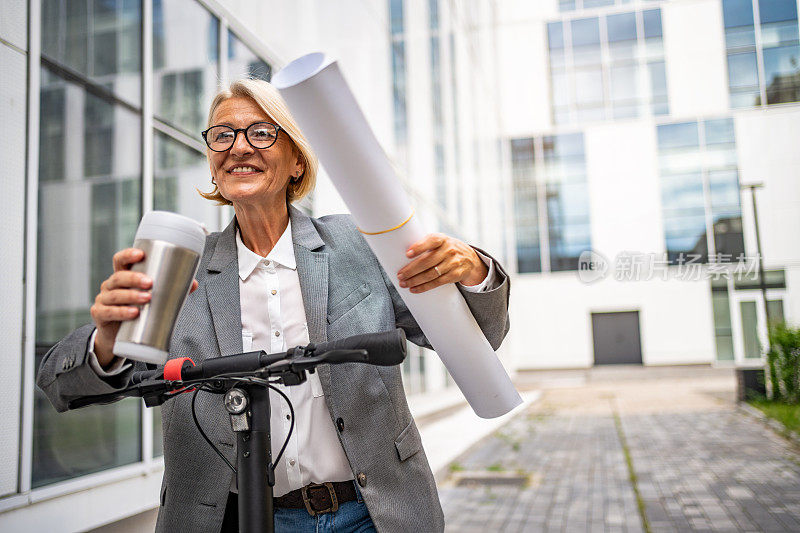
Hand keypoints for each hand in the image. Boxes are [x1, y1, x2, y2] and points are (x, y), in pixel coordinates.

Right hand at [90, 248, 198, 367]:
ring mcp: (103, 300)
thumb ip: (172, 290)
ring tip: (146, 299)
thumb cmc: (137, 310)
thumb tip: (193, 283)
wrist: (119, 336)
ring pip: (114, 294)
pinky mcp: (100, 315)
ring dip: (131, 295)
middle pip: (118, 277)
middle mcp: (110, 285)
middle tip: (150, 283)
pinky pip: (108, 312)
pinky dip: (121, 312)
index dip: (128, 255)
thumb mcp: (152, 299)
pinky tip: (133, 313)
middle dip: (134, 278)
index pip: (121, 260)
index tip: (141, 254)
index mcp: (123, 276)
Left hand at [396, 233, 487, 293]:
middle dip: (411, 270)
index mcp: (442, 239)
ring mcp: (453, 263)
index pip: (431, 241)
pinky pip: (437, 283)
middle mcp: (449, 250)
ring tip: (404, 283)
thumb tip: (402, 254)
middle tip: (400, 275)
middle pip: (427, 261)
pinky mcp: (455, 275)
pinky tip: (415, 289)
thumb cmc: (446, 248)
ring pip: (431, 274)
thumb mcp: (439, 241)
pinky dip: (424, 287)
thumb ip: (425, 244)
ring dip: (415, 280)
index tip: (407, 254)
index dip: (419, 247)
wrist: (469, 258)